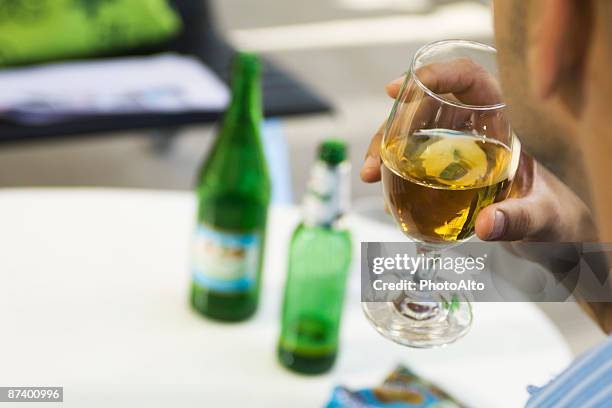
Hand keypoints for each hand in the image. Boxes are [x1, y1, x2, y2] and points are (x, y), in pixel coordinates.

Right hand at [361, 61, 596, 242]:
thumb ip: (519, 219)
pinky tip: (386, 199)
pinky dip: (394, 176)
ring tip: (369, 176)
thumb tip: (487, 226)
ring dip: (384, 152)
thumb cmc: (553, 216)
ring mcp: (457, 152)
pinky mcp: (446, 174)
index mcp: (502, 125)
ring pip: (412, 136)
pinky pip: (412, 164)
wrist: (549, 234)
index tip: (399, 87)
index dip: (435, 75)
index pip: (469, 82)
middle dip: (391, 127)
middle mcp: (474, 132)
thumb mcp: (541, 218)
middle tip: (374, 159)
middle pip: (426, 110)